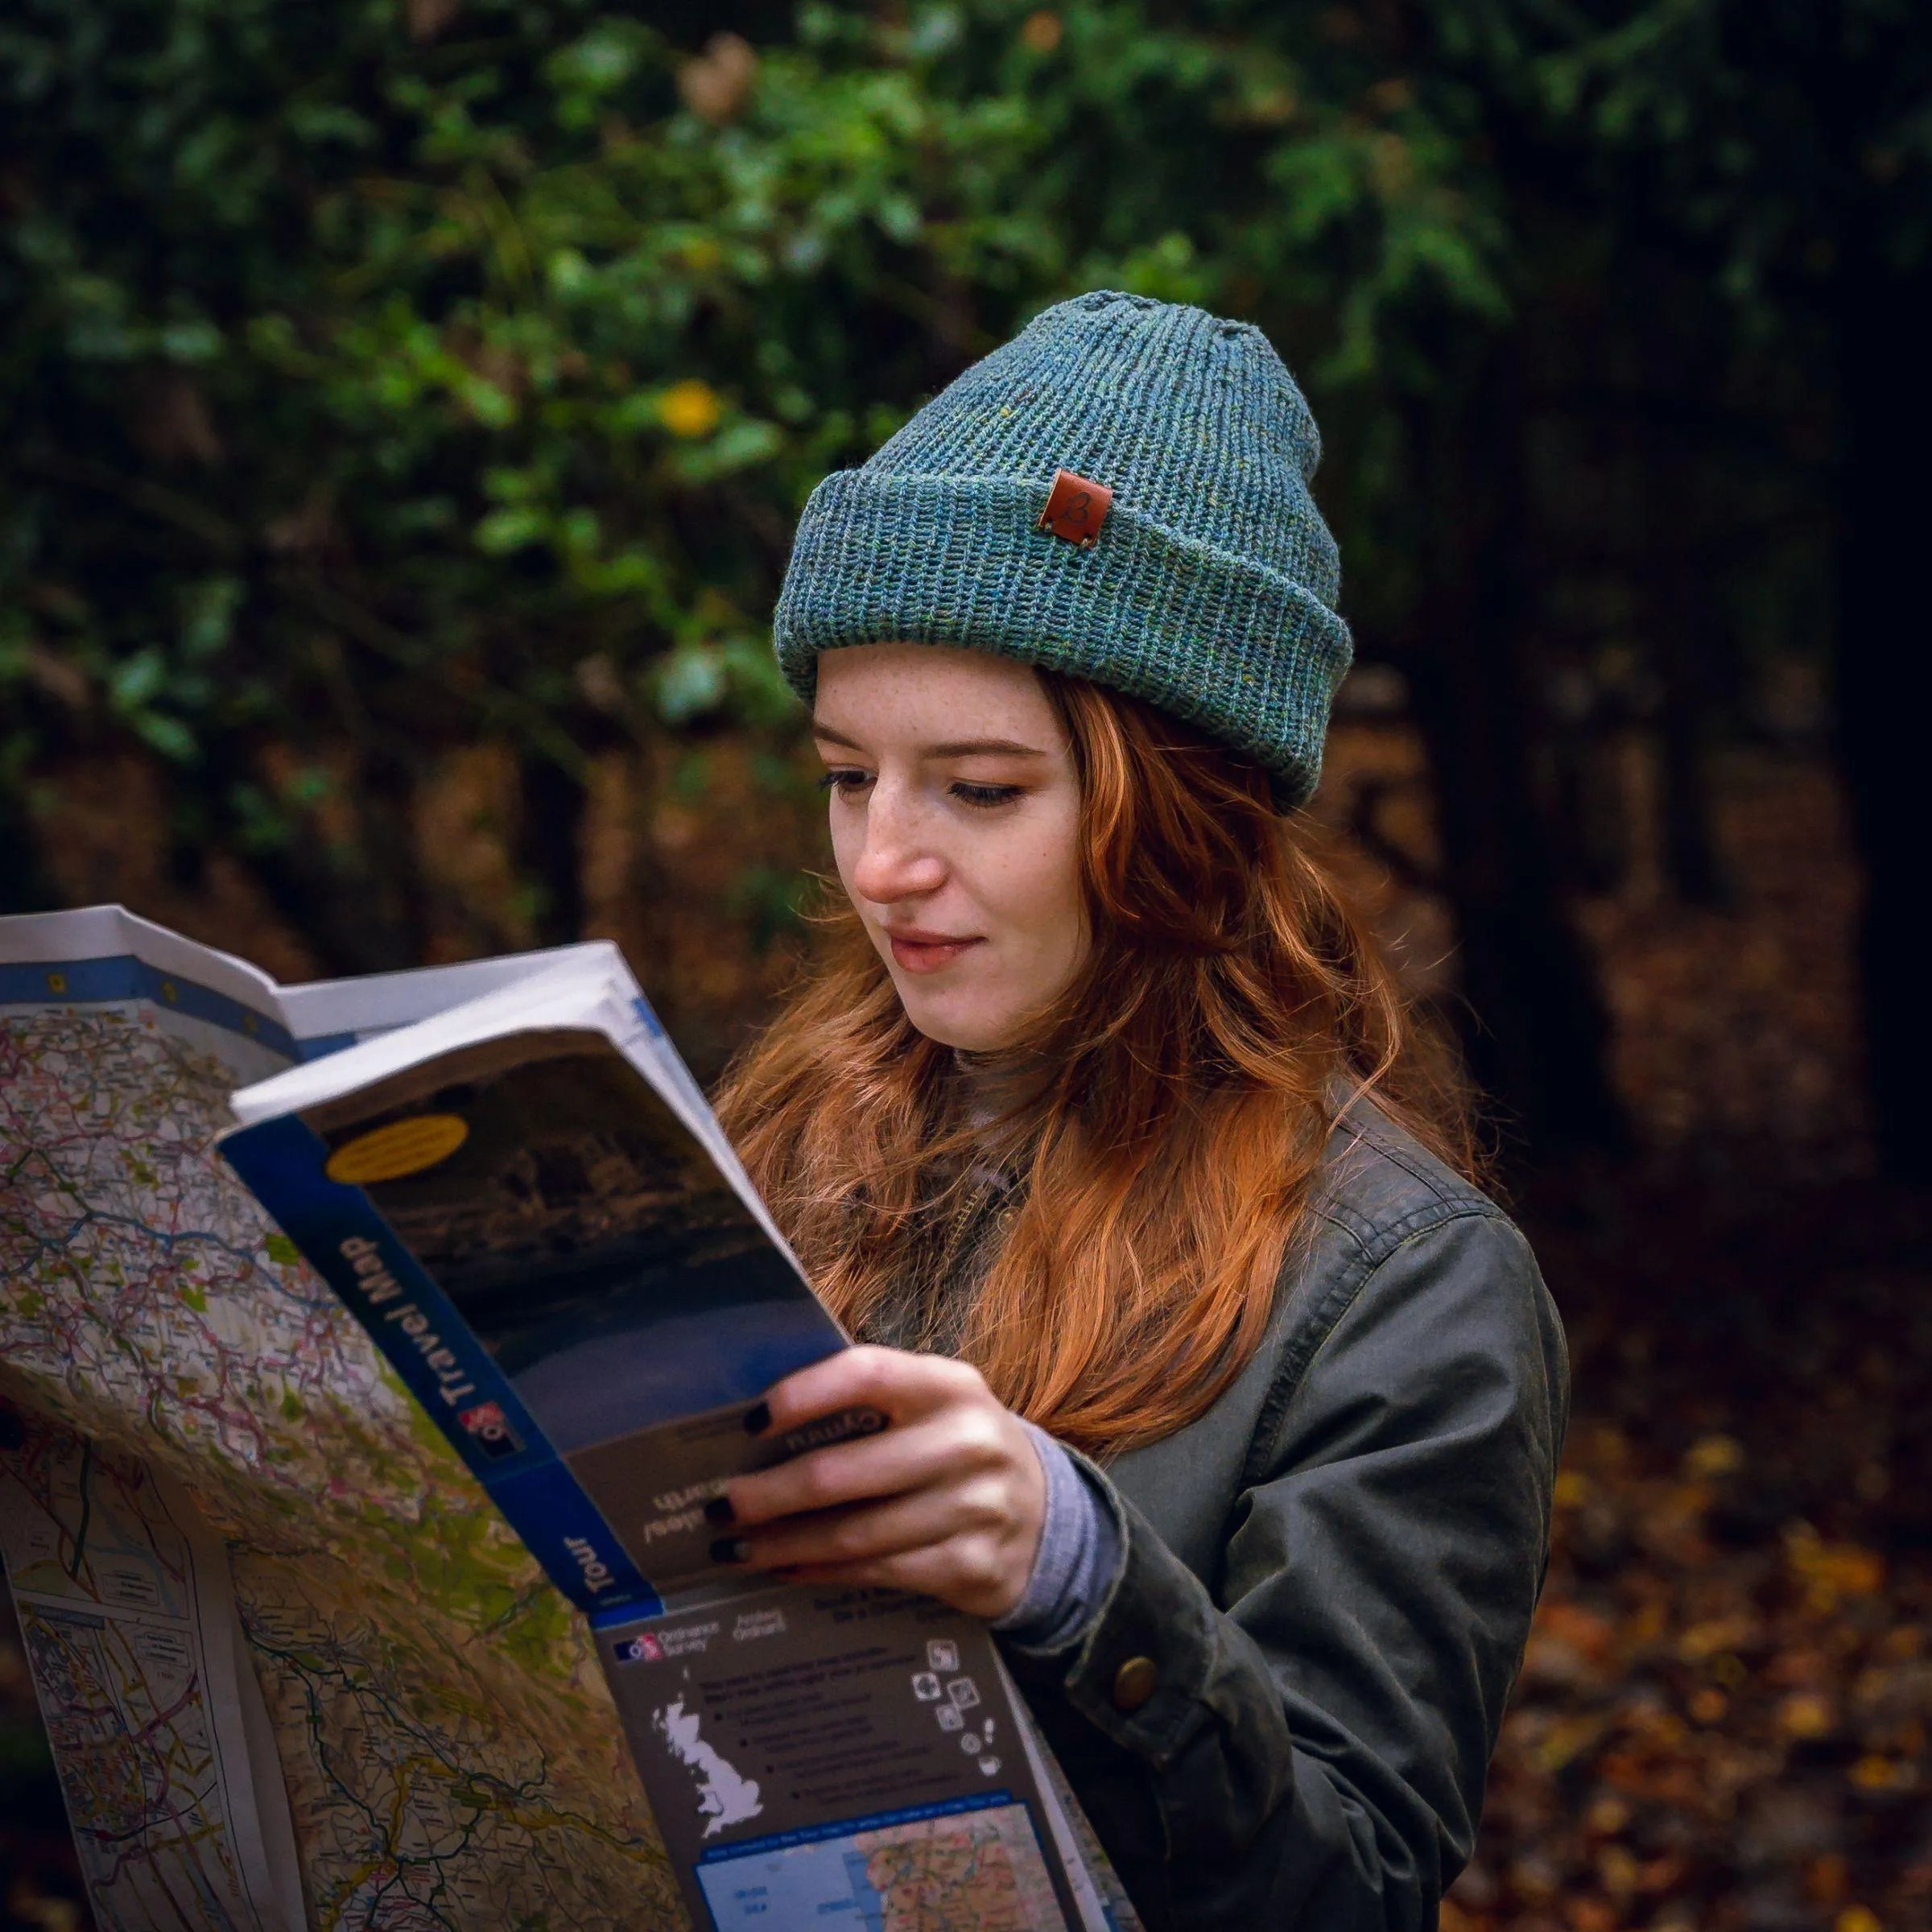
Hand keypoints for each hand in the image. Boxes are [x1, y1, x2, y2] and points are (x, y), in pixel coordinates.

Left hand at [710, 1346, 1046, 1619]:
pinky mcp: (971, 1566)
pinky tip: (787, 1570)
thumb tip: (761, 1427)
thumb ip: (871, 1404)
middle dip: (769, 1494)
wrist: (1050, 1520)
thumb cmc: (960, 1450)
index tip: (749, 1422)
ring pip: (854, 1534)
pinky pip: (877, 1572)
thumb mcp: (935, 1407)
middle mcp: (967, 1441)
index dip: (804, 1394)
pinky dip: (821, 1573)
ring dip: (783, 1544)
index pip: (867, 1374)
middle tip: (719, 1507)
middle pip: (845, 1472)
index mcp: (950, 1385)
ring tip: (735, 1547)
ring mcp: (974, 1508)